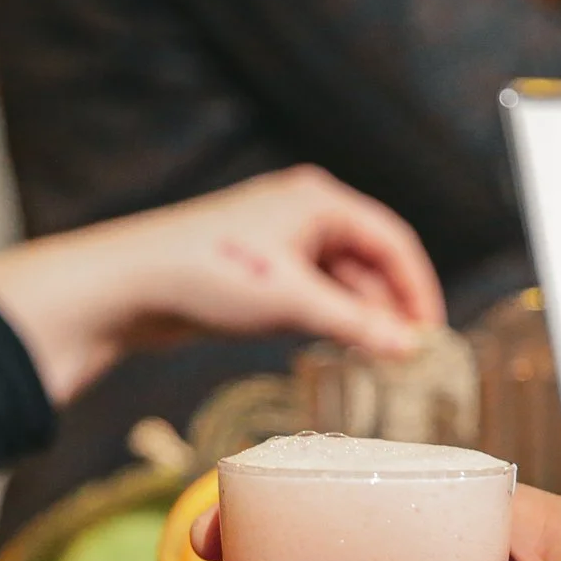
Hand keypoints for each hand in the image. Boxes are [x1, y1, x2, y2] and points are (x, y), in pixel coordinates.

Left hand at [0, 166, 444, 404]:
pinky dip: (330, 318)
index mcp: (318, 200)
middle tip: (409, 357)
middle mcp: (302, 212)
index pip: (393, 241)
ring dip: (360, 317)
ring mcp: (278, 240)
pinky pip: (311, 292)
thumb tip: (410, 348)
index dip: (419, 289)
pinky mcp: (257, 269)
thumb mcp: (293, 302)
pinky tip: (337, 348)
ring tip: (378, 360)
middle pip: (369, 260)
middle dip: (390, 307)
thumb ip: (357, 326)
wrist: (128, 284)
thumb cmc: (208, 275)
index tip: (432, 335)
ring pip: (340, 280)